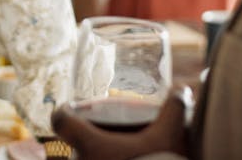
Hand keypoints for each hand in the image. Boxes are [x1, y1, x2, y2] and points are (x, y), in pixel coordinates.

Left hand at [51, 88, 189, 159]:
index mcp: (90, 145)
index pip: (60, 120)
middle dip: (91, 141)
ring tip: (119, 156)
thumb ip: (175, 110)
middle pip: (75, 146)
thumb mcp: (170, 138)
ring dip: (97, 158)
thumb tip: (181, 89)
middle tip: (112, 138)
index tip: (73, 109)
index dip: (65, 111)